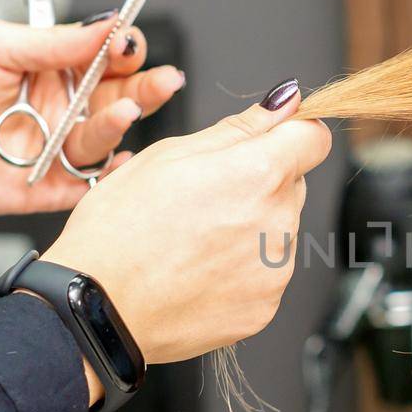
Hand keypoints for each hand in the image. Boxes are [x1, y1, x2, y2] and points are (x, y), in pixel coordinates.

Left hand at [0, 16, 184, 215]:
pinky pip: (86, 185)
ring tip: (121, 112)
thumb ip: (53, 41)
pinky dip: (108, 178)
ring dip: (120, 124)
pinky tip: (121, 162)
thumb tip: (105, 25)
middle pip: (118, 98)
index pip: (103, 58)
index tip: (127, 43)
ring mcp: (53, 147)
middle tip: (163, 79)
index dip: (122, 50)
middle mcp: (59, 108)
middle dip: (145, 88)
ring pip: (104, 139)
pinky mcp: (44, 186)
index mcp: (49, 70)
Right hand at [40, 83, 332, 363]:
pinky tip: (198, 270)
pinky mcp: (265, 307)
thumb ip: (238, 129)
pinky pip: (266, 274)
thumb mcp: (168, 155)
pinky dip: (241, 269)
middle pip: (292, 185)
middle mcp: (277, 222)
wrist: (98, 308)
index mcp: (257, 174)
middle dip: (260, 182)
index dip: (292, 134)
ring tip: (193, 239)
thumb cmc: (118, 231)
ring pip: (279, 230)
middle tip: (203, 197)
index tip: (269, 140)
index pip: (313, 138)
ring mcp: (275, 271)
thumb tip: (284, 103)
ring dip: (250, 227)